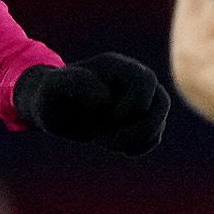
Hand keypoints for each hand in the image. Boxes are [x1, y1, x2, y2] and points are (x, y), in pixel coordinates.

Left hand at [15, 53, 170, 154]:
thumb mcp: (53, 87)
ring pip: (159, 121)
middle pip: (162, 101)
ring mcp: (138, 101)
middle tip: (110, 140)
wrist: (50, 106)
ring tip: (111, 144)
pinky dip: (141, 146)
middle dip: (141, 127)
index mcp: (117, 66)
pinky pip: (154, 136)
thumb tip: (105, 100)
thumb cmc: (50, 94)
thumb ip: (75, 84)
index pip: (145, 82)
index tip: (104, 115)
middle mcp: (132, 81)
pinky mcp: (136, 121)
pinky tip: (118, 148)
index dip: (131, 105)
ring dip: (140, 139)